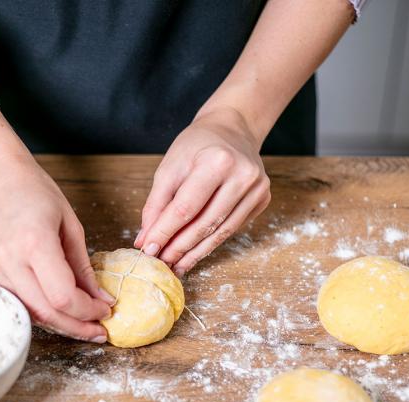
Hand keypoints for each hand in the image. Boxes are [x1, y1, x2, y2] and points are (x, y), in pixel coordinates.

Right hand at [0, 159, 112, 341]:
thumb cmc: (34, 191)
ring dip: (60, 323)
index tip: (106, 309)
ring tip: (83, 325)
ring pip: (31, 313)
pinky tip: (59, 311)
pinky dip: (41, 311)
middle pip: (47, 312)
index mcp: (34, 242)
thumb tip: (100, 298)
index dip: (87, 311)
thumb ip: (83, 266)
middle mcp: (9, 260)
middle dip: (77, 326)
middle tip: (99, 330)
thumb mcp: (70, 224)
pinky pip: (17, 302)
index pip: (63, 297)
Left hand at [134, 106, 271, 275]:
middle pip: (205, 224)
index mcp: (217, 161)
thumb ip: (156, 204)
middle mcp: (243, 176)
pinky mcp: (262, 200)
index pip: (186, 208)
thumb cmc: (197, 145)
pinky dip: (211, 243)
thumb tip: (145, 240)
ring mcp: (257, 189)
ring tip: (176, 265)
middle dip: (179, 248)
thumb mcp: (169, 167)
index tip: (148, 250)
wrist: (232, 129)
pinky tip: (194, 253)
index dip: (165, 232)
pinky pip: (232, 229)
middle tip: (161, 263)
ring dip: (195, 253)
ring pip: (221, 233)